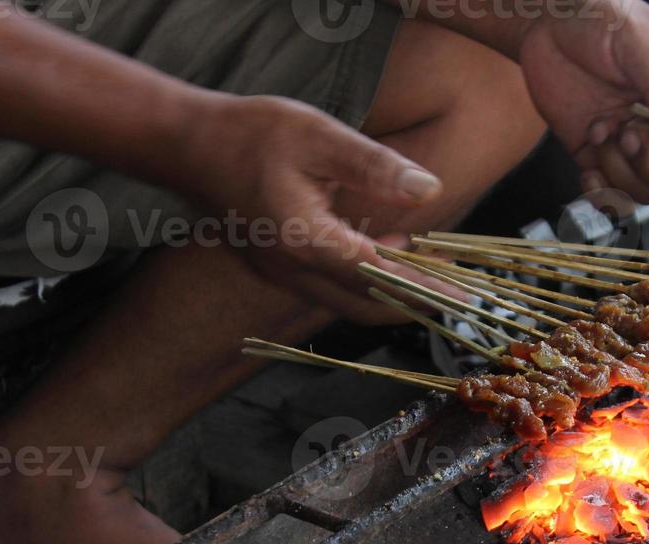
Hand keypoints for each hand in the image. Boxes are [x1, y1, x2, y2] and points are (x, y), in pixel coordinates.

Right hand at [178, 93, 461, 321]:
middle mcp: (294, 271)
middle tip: (454, 285)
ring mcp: (282, 274)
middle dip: (415, 300)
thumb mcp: (319, 136)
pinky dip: (365, 277)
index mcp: (308, 242)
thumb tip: (429, 190)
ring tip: (429, 261)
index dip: (427, 286)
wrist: (186, 144)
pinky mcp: (278, 268)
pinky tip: (387, 244)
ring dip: (391, 289)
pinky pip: (331, 286)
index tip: (462, 293)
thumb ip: (375, 167)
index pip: (382, 276)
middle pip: (369, 305)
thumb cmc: (249, 133)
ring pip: (350, 300)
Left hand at [517, 0, 648, 214]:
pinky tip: (589, 162)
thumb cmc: (602, 16)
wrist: (548, 22)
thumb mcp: (639, 38)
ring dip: (620, 171)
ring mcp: (636, 144)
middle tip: (628, 135)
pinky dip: (599, 189)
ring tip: (601, 130)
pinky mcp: (602, 156)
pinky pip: (610, 194)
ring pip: (646, 189)